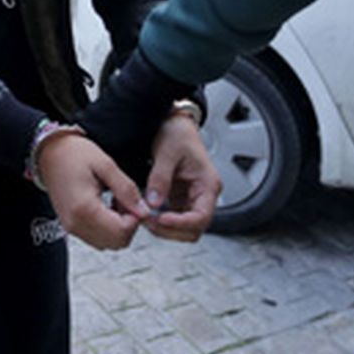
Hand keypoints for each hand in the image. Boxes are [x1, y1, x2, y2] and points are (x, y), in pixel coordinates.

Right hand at [39, 133, 147, 250]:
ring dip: (119, 227)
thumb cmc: (74, 154)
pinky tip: (107, 207)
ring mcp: (72, 227)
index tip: (135, 201)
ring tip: (115, 202)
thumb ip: (126, 189)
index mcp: (85, 209)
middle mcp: (76, 223)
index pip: (122, 231)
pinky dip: (108, 228)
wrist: (50, 153)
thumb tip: (143, 210)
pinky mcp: (71, 227)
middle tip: (127, 201)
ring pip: (108, 244)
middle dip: (129, 225)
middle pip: (116, 242)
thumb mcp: (106, 165)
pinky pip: (97, 238)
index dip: (135, 218)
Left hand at [143, 115, 218, 241]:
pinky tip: (148, 213)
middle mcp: (204, 194)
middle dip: (170, 229)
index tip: (161, 220)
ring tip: (145, 217)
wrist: (175, 124)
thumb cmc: (177, 133)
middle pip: (194, 228)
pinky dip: (161, 221)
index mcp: (208, 183)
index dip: (181, 223)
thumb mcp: (167, 152)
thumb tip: (153, 202)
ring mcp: (192, 198)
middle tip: (148, 221)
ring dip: (165, 228)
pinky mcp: (181, 199)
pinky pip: (175, 219)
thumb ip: (160, 178)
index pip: (201, 216)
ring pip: (184, 228)